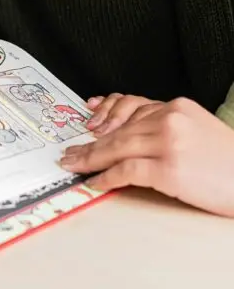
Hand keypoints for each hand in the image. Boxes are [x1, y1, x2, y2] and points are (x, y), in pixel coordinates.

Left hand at [61, 97, 233, 216]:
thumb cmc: (227, 163)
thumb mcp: (198, 131)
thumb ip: (167, 127)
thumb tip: (130, 135)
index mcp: (177, 107)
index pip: (132, 109)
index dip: (105, 118)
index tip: (88, 124)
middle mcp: (171, 119)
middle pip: (120, 129)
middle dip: (90, 143)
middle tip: (70, 152)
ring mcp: (170, 143)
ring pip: (118, 147)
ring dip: (91, 158)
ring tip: (74, 166)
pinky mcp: (170, 170)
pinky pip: (128, 171)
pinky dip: (107, 176)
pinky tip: (95, 182)